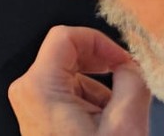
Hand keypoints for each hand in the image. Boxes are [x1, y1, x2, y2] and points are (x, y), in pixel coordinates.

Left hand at [8, 26, 149, 135]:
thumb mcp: (125, 127)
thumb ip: (134, 84)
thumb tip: (134, 66)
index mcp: (40, 86)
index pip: (65, 36)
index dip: (99, 42)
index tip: (124, 61)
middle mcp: (29, 91)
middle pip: (68, 54)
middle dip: (104, 68)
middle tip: (130, 85)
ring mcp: (32, 103)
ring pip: (72, 75)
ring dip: (101, 90)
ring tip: (117, 120)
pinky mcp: (40, 115)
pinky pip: (68, 93)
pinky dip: (92, 103)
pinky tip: (105, 127)